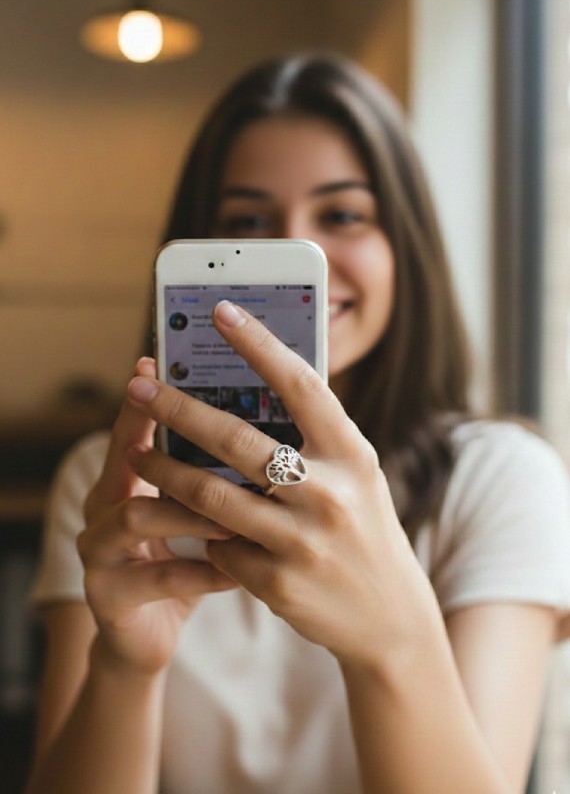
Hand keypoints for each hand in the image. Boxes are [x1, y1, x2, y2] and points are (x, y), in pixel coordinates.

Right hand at [77, 357, 236, 674]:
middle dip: (163, 433)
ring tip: (235, 512)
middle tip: (205, 419)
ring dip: (191, 511)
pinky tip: (236, 569)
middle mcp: (102, 504)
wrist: (149, 634)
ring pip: (138, 515)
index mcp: (125, 475)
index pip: (135, 424)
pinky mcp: (109, 596)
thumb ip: (215, 470)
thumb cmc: (186, 558)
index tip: (157, 362)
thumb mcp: (198, 508)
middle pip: (127, 457)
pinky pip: (159, 577)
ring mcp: (98, 551)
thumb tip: (272, 418)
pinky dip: (203, 571)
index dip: (147, 394)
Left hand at [126, 304, 438, 669]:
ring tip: (137, 455)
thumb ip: (312, 440)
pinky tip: (193, 525)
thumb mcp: (354, 475)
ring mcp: (303, 541)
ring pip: (212, 496)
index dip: (259, 344)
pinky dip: (202, 532)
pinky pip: (220, 546)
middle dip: (178, 409)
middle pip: (237, 439)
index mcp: (351, 453)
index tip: (220, 311)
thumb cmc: (363, 527)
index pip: (300, 384)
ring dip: (166, 472)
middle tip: (139, 387)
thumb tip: (249, 393)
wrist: (389, 616)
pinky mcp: (279, 583)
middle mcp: (330, 492)